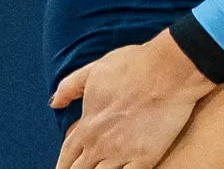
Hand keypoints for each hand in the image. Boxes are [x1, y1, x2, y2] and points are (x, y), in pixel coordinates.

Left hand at [51, 31, 214, 168]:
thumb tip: (55, 102)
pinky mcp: (146, 158)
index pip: (67, 157)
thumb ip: (71, 86)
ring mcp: (123, 154)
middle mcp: (101, 145)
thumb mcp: (96, 69)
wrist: (169, 70)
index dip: (62, 166)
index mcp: (88, 126)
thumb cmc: (134, 65)